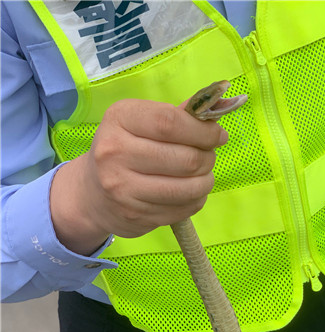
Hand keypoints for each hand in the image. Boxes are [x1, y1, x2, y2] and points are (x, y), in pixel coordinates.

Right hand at [50, 98, 227, 254]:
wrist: (92, 193)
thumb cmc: (126, 149)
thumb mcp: (141, 123)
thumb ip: (178, 116)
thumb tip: (218, 107)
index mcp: (120, 119)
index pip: (170, 123)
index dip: (203, 131)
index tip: (219, 136)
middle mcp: (115, 152)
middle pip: (185, 158)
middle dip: (208, 158)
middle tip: (209, 156)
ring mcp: (123, 188)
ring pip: (188, 187)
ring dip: (206, 181)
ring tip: (203, 175)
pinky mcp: (135, 215)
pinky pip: (183, 208)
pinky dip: (196, 200)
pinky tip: (189, 192)